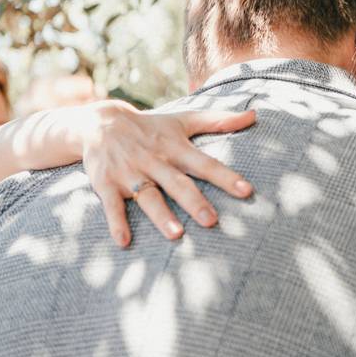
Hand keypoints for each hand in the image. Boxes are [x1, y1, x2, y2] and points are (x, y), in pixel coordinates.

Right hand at [80, 101, 255, 246]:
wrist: (100, 122)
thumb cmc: (152, 127)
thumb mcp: (184, 120)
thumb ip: (219, 121)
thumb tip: (255, 114)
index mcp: (175, 148)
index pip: (205, 164)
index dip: (226, 177)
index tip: (246, 191)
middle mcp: (155, 161)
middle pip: (177, 183)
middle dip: (194, 202)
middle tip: (212, 221)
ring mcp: (130, 173)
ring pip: (147, 196)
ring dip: (161, 216)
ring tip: (176, 235)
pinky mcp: (106, 183)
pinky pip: (112, 206)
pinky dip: (117, 223)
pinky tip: (125, 242)